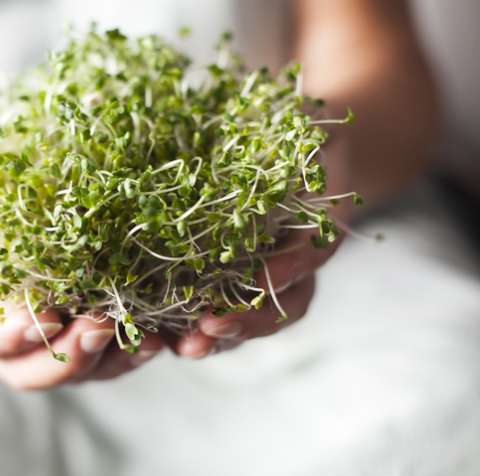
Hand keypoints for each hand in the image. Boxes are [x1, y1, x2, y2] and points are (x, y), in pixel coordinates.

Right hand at [0, 180, 163, 390]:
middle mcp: (6, 341)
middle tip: (96, 327)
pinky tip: (163, 328)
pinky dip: (136, 342)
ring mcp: (48, 339)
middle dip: (69, 354)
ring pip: (79, 368)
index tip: (39, 319)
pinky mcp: (83, 323)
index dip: (5, 338)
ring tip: (141, 337)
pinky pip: (110, 347)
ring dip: (112, 358)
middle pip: (33, 371)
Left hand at [173, 140, 351, 356]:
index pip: (311, 255)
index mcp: (317, 229)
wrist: (289, 162)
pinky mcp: (227, 287)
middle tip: (212, 326)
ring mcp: (261, 282)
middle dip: (248, 320)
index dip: (290, 269)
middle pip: (281, 306)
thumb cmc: (295, 141)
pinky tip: (162, 338)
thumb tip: (309, 125)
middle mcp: (293, 265)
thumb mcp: (306, 130)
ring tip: (186, 347)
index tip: (265, 277)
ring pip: (248, 322)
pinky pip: (215, 316)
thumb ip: (307, 136)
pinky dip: (191, 330)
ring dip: (218, 338)